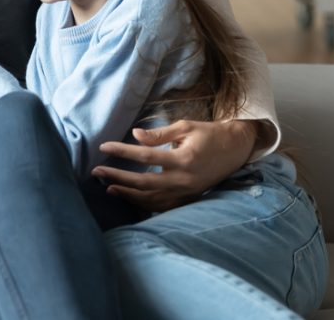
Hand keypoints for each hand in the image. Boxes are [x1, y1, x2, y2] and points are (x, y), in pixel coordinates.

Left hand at [91, 119, 256, 211]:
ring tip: (109, 187)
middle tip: (97, 172)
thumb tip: (135, 135)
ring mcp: (186, 193)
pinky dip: (144, 203)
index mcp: (183, 159)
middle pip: (143, 183)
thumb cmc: (210, 134)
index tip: (104, 147)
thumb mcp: (186, 127)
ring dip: (128, 194)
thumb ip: (160, 134)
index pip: (146, 156)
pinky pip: (162, 206)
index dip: (123, 151)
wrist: (236, 150)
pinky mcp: (188, 199)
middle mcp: (183, 180)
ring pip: (151, 199)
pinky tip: (129, 196)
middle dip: (118, 178)